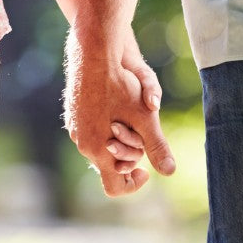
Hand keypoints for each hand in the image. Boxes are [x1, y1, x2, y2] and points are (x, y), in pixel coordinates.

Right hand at [64, 30, 175, 196]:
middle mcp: (83, 144)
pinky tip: (117, 109)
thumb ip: (157, 147)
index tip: (145, 169)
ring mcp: (75, 129)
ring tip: (132, 120)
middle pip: (108, 165)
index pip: (114, 187)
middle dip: (128, 156)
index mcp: (99, 151)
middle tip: (143, 136)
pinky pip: (90, 131)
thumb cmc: (120, 85)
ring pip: (99, 147)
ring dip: (117, 142)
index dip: (133, 184)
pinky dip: (105, 128)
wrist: (92, 55)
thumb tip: (170, 172)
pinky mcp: (72, 115)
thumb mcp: (145, 118)